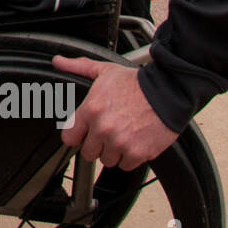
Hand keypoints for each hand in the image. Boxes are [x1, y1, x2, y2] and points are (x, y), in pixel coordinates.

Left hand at [52, 55, 180, 170]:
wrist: (168, 91)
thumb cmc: (136, 82)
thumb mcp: (104, 70)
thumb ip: (78, 67)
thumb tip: (59, 62)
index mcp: (91, 110)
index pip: (69, 137)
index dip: (77, 135)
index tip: (84, 133)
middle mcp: (103, 128)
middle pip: (88, 152)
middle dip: (96, 144)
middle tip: (108, 132)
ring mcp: (120, 142)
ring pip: (107, 160)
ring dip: (113, 151)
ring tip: (123, 135)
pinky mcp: (138, 153)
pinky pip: (126, 165)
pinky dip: (130, 157)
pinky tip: (134, 142)